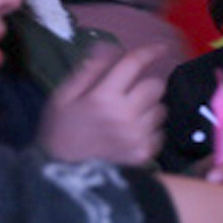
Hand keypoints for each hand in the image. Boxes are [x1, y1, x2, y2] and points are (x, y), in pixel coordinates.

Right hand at [37, 44, 166, 164]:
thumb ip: (90, 70)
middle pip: (156, 86)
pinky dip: (149, 130)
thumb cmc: (61, 132)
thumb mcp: (64, 96)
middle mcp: (125, 115)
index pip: (134, 64)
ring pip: (160, 109)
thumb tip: (111, 46)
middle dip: (146, 85)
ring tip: (126, 118)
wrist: (61, 177)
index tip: (161, 47)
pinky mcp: (145, 154)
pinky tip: (129, 135)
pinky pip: (160, 132)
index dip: (151, 51)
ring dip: (149, 108)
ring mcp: (138, 137)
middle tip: (129, 94)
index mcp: (102, 97)